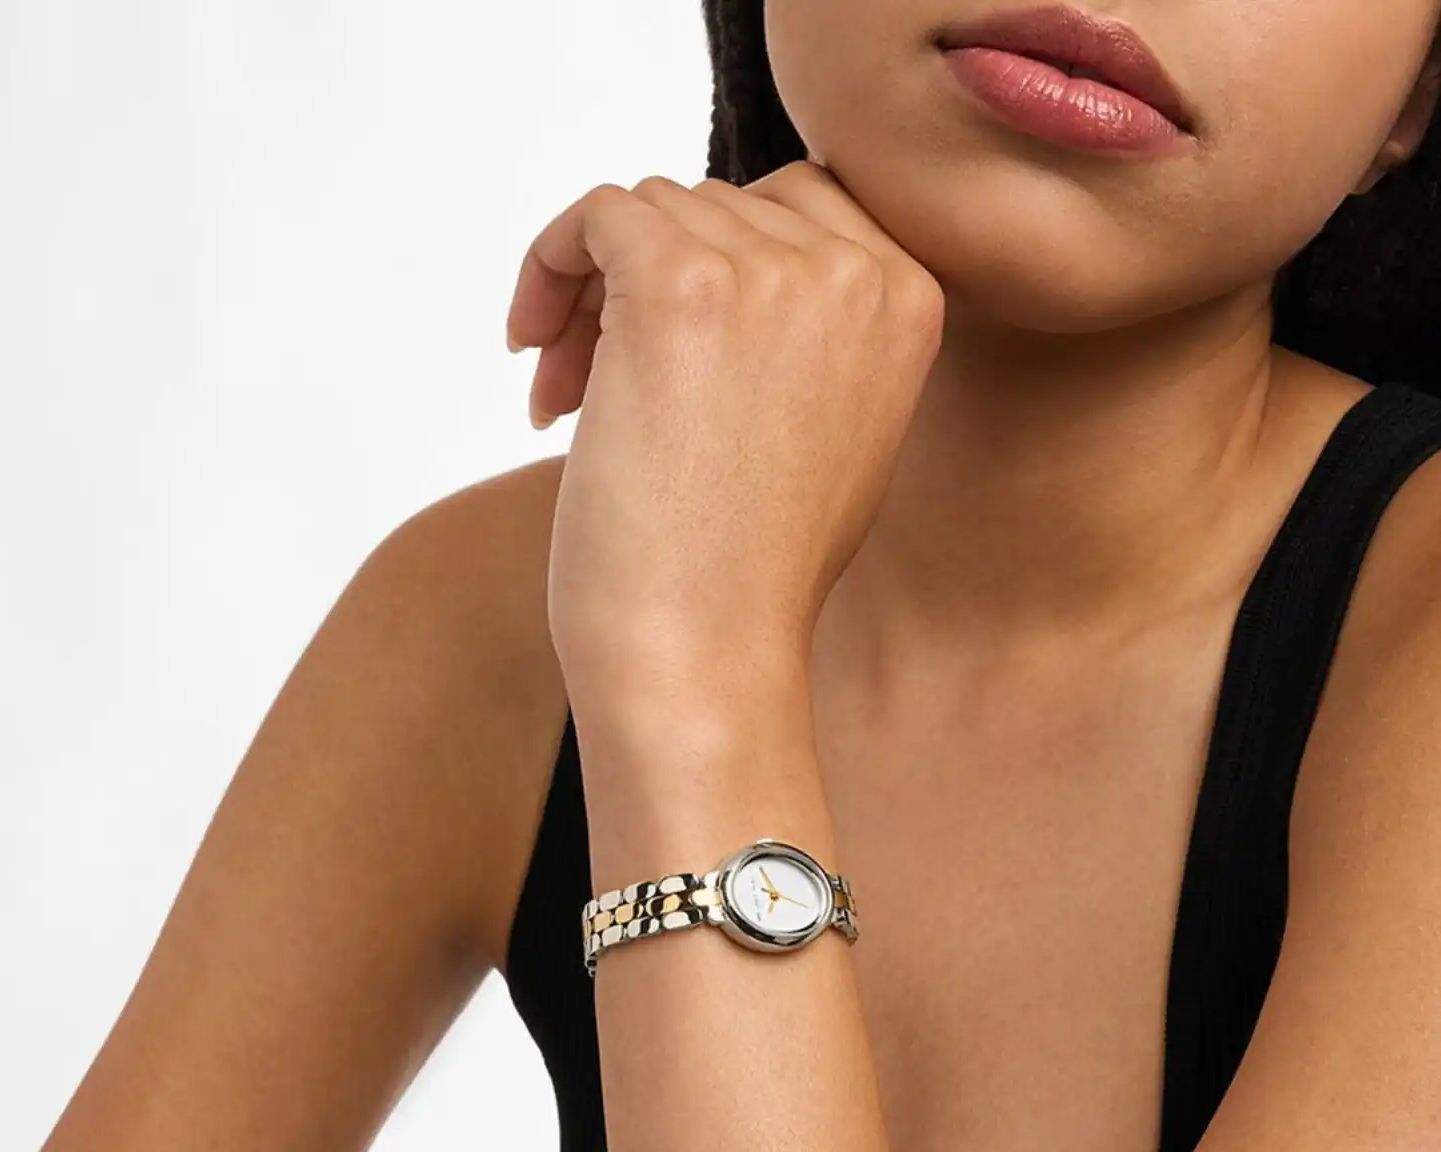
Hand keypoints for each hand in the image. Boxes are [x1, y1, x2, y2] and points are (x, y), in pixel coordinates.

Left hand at [503, 161, 945, 713]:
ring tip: (564, 401)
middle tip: (591, 390)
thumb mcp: (829, 434)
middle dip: (643, 288)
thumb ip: (810, 333)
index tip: (663, 350)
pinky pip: (595, 215)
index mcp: (911, 302)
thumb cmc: (748, 576)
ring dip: (591, 299)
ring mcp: (772, 274)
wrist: (705, 654)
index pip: (797, 210)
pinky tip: (529, 352)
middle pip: (716, 209)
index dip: (716, 267)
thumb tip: (726, 256)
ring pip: (650, 213)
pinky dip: (548, 265)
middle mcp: (856, 272)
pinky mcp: (677, 286)